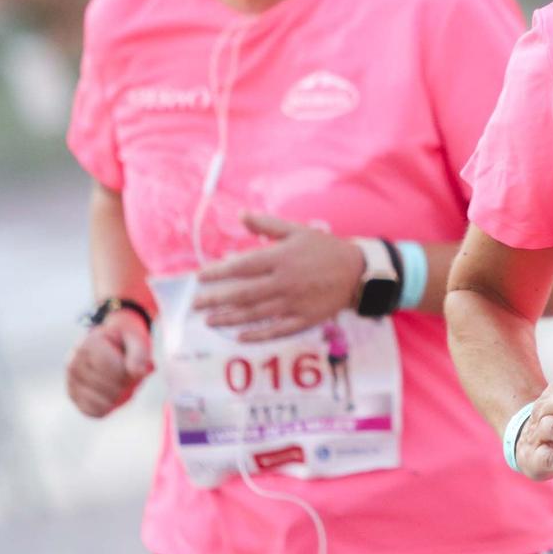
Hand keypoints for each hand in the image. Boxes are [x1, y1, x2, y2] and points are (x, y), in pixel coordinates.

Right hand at [66, 311, 153, 417]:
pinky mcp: (73, 397)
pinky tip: (116, 394)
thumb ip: (140, 354)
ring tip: (124, 381)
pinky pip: (94, 412)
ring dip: (122, 397)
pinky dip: (111, 407)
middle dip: (129, 384)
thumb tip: (137, 374)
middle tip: (132, 372)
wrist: (110, 340)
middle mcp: (73, 364)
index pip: (116, 372)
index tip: (138, 363)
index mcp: (87, 345)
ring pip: (104, 404)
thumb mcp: (137, 338)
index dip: (134, 373)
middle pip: (111, 389)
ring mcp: (70, 382)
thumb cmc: (125, 339)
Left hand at [195, 212, 363, 342]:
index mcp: (281, 258)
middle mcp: (284, 282)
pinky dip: (257, 335)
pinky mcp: (304, 319)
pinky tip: (239, 338)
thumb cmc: (325, 248)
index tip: (199, 277)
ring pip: (255, 314)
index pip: (241, 267)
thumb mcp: (297, 231)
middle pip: (242, 294)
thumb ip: (267, 225)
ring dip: (229, 319)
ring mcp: (294, 303)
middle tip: (194, 304)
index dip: (218, 273)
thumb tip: (240, 216)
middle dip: (215, 300)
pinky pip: (276, 330)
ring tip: (209, 321)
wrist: (358, 271)